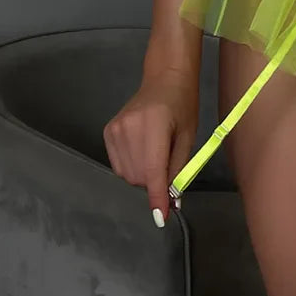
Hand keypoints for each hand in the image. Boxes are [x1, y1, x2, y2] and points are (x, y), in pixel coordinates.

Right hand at [103, 68, 198, 226]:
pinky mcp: (107, 132)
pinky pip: (118, 165)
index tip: (161, 218)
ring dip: (143, 175)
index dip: (157, 197)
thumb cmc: (182, 105)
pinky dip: (131, 166)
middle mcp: (129, 128)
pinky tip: (143, 150)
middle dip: (154, 182)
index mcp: (153, 125)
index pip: (153, 170)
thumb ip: (179, 169)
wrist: (165, 78)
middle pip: (138, 177)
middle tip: (168, 165)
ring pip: (126, 175)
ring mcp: (115, 130)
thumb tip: (172, 202)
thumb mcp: (188, 136)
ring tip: (156, 153)